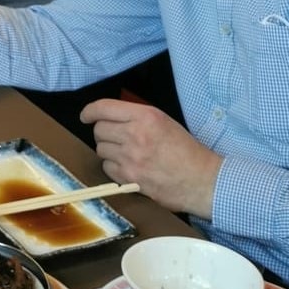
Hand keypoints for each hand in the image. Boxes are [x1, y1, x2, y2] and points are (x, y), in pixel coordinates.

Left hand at [80, 99, 221, 218]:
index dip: (90, 111)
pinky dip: (113, 167)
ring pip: (100, 149)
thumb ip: (137, 116)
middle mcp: (135, 134)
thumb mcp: (164, 122)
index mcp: (146, 116)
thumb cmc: (186, 150)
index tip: (85, 116)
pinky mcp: (129, 177)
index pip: (103, 108)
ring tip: (127, 154)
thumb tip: (109, 116)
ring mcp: (131, 157)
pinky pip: (106, 167)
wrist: (203, 180)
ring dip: (109, 151)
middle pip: (99, 130)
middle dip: (104, 133)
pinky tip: (129, 167)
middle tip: (117, 138)